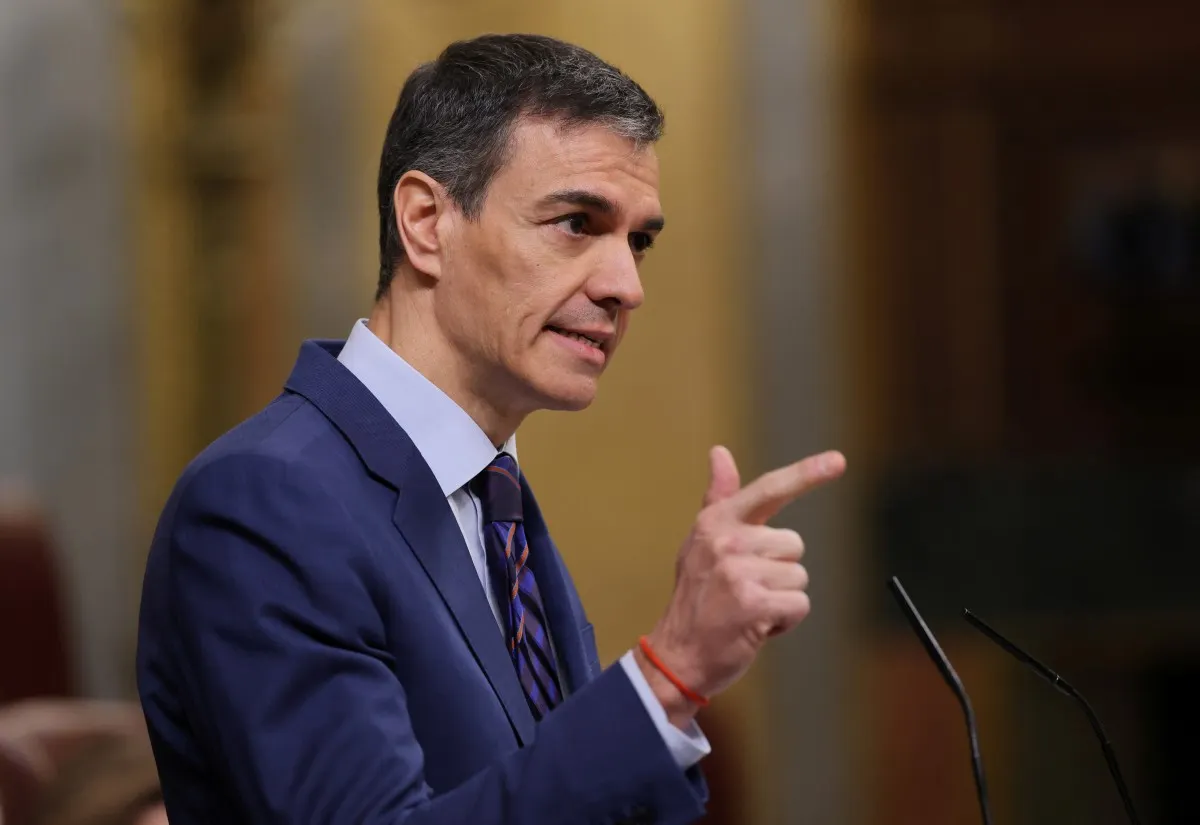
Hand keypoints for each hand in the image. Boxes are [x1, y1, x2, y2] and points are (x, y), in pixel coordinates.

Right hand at [636, 446, 844, 725]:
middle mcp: (726, 541)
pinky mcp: (753, 604)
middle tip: (745, 589)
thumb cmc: (697, 596)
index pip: (769, 489)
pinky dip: (785, 621)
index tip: (839, 460)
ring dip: (781, 598)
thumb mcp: (702, 541)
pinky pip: (799, 605)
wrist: (677, 653)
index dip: (807, 473)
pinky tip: (756, 626)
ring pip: (798, 577)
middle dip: (779, 571)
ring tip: (748, 608)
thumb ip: (719, 497)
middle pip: (794, 545)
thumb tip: (720, 451)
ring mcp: (738, 572)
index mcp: (716, 521)